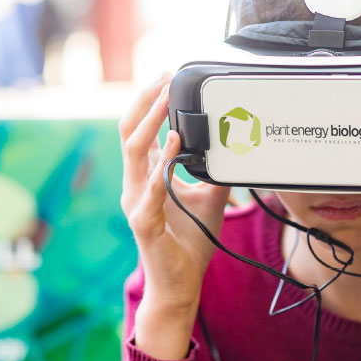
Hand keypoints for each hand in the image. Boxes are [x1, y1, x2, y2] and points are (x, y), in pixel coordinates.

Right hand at [120, 74, 230, 357]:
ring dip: (150, 120)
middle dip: (144, 100)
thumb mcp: (209, 199)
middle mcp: (135, 186)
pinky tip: (175, 142)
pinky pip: (151, 186)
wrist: (181, 285)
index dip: (149, 103)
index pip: (139, 131)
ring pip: (134, 151)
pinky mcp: (143, 221)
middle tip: (163, 76)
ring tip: (166, 98)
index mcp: (146, 178)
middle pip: (128, 132)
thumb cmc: (189, 245)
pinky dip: (163, 161)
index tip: (166, 79)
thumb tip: (232, 147)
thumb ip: (213, 173)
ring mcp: (135, 202)